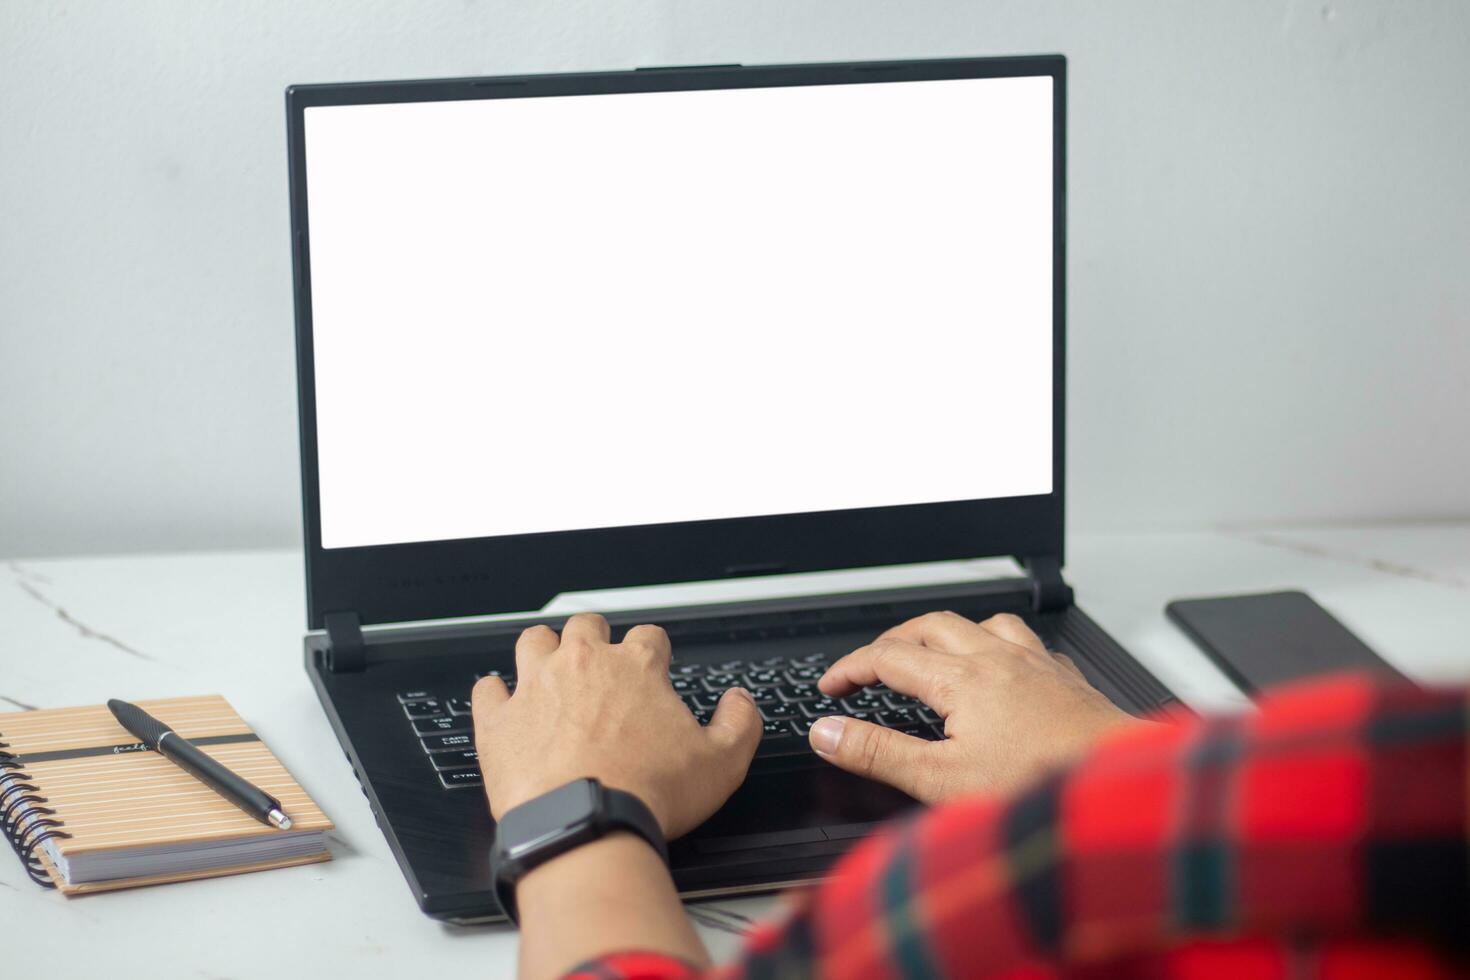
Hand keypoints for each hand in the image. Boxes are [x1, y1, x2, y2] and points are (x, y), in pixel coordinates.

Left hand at [471, 612, 762, 837]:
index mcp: (636, 668)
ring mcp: (536, 687)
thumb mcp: (723, 764)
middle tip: (599, 659)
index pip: (648, 637)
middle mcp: (583, 665)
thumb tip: (741, 702)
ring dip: (543, 648)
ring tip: (549, 666)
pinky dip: (494, 693)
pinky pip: (486, 689)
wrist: (586, 824)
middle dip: (595, 636)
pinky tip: (501, 700)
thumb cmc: (649, 795)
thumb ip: (739, 724)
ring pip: (533, 641)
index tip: (653, 666)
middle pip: (586, 625)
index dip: (653, 650)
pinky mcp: (499, 720)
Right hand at [810, 611, 1147, 800]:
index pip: (888, 657)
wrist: (1117, 788)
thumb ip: (878, 752)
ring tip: (937, 654)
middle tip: (872, 665)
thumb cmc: (1041, 785)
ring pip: (985, 624)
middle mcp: (1000, 659)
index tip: (832, 687)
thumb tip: (828, 733)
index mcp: (962, 680)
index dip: (852, 668)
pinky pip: (1029, 643)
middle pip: (932, 626)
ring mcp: (1038, 664)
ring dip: (951, 633)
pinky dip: (1003, 647)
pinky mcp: (1067, 680)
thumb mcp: (940, 780)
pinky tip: (1008, 669)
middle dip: (894, 641)